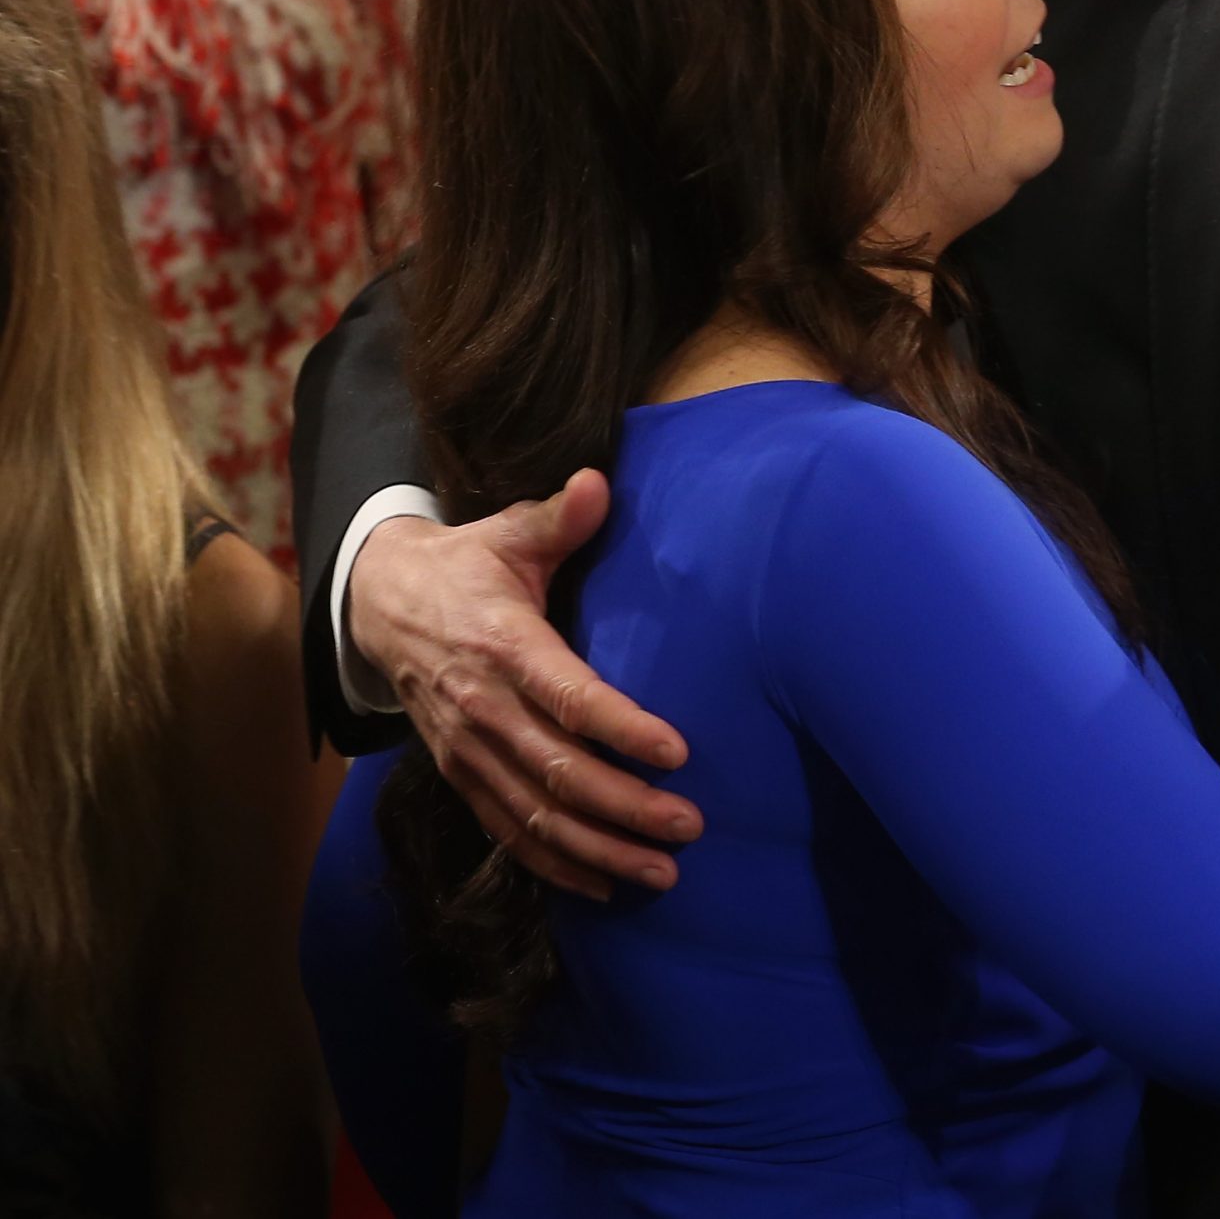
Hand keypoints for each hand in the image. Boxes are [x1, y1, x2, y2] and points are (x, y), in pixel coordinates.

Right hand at [346, 470, 699, 898]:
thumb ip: (558, 517)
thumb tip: (598, 484)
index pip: (567, 696)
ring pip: (534, 815)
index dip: (620, 728)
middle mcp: (482, 707)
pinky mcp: (458, 773)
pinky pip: (505, 832)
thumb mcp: (506, 531)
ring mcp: (467, 748)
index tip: (677, 751)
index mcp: (502, 644)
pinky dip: (554, 865)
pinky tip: (604, 886)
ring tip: (663, 873)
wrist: (379, 603)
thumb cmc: (467, 564)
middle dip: (626, 806)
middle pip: (557, 771)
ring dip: (599, 849)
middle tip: (690, 826)